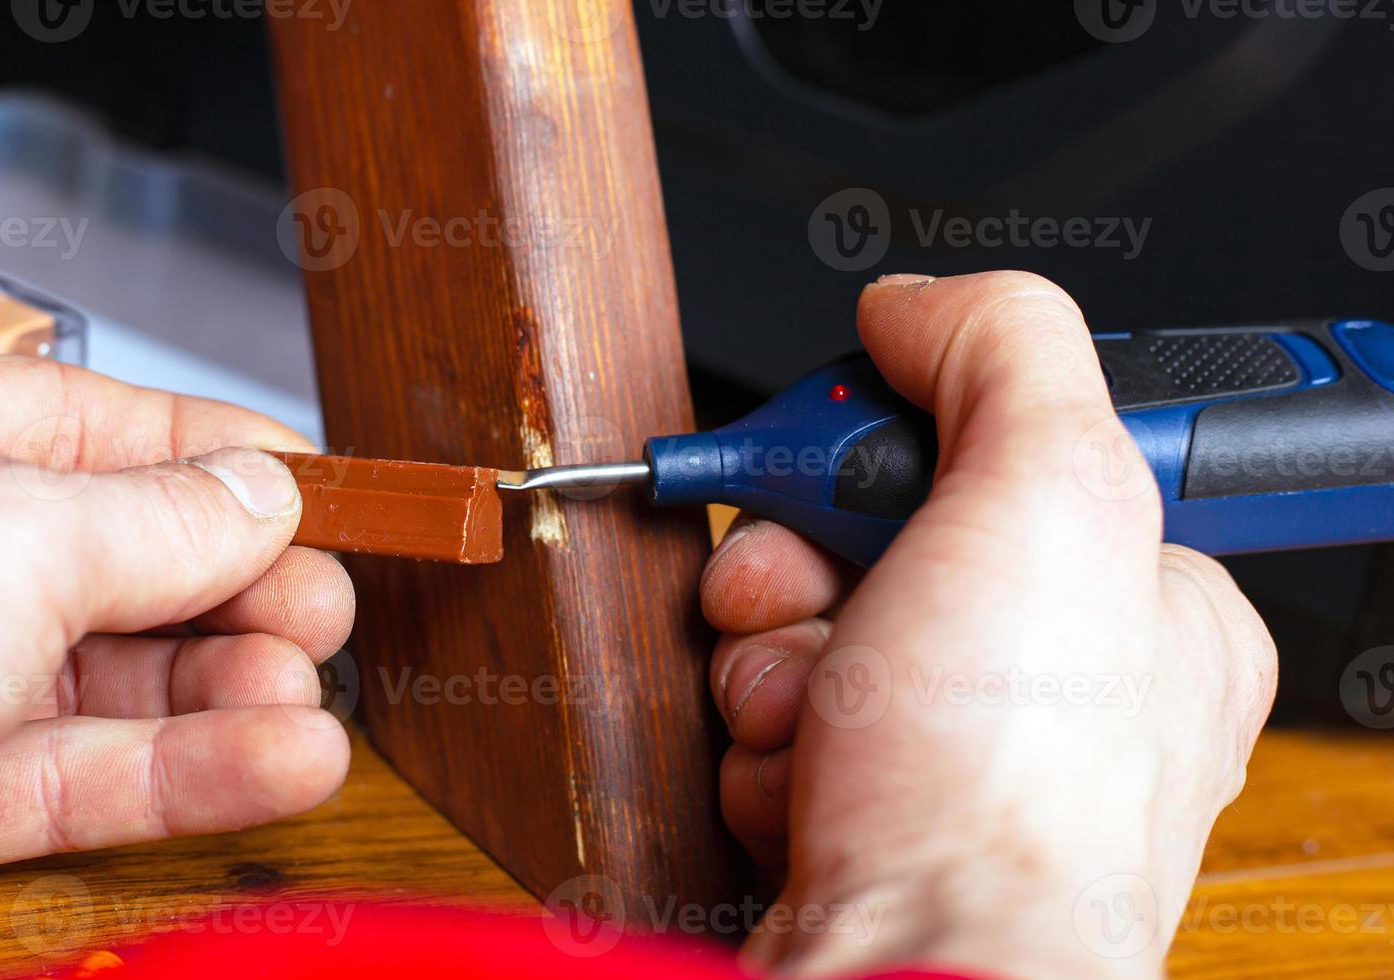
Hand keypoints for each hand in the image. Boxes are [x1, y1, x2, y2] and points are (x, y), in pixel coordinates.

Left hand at [0, 326, 354, 976]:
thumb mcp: (4, 534)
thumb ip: (155, 524)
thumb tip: (261, 500)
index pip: (97, 427)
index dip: (219, 465)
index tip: (321, 498)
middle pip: (112, 558)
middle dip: (232, 589)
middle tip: (323, 615)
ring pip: (104, 679)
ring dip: (221, 693)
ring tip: (307, 701)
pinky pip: (74, 777)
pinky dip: (180, 772)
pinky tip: (273, 761)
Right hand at [702, 273, 1276, 976]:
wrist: (909, 971)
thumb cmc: (1010, 789)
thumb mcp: (1051, 488)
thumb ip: (999, 345)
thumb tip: (914, 305)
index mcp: (1144, 605)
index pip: (998, 457)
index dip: (908, 448)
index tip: (868, 450)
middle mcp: (1053, 689)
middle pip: (878, 541)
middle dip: (804, 557)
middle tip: (797, 584)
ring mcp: (951, 760)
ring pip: (805, 634)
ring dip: (772, 660)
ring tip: (809, 715)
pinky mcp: (859, 818)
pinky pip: (769, 728)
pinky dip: (759, 743)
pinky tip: (798, 781)